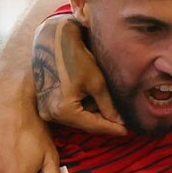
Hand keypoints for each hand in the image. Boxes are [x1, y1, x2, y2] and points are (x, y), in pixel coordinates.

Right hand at [34, 16, 122, 133]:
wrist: (53, 40)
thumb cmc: (75, 58)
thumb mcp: (96, 83)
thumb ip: (107, 105)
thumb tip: (118, 121)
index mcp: (63, 111)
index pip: (92, 125)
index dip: (111, 128)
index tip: (126, 132)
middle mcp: (51, 114)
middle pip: (83, 124)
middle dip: (102, 122)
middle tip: (121, 123)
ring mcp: (45, 110)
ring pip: (76, 118)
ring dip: (92, 113)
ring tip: (106, 104)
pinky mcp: (45, 103)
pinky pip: (68, 111)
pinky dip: (81, 107)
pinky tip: (91, 97)